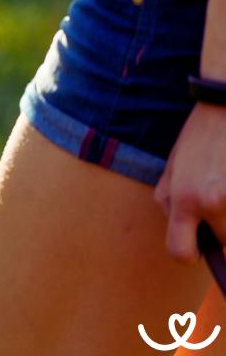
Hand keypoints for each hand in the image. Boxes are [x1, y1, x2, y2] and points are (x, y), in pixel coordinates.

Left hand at [155, 103, 225, 261]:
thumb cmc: (199, 139)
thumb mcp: (172, 170)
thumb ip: (171, 204)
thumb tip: (185, 234)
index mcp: (185, 200)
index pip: (181, 253)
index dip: (188, 252)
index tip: (196, 244)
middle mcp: (214, 203)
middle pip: (223, 245)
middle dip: (220, 231)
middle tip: (217, 199)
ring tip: (223, 186)